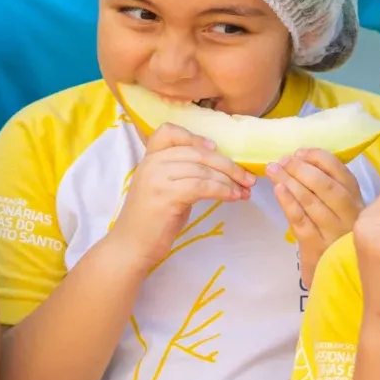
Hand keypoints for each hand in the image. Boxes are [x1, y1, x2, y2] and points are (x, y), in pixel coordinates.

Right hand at [104, 123, 251, 274]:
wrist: (131, 247)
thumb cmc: (151, 221)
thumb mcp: (164, 189)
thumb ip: (181, 173)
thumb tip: (215, 168)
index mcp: (149, 159)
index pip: (168, 132)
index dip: (194, 136)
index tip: (215, 148)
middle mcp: (152, 164)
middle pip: (197, 152)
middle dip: (227, 165)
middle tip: (247, 177)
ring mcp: (158, 178)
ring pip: (203, 169)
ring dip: (230, 180)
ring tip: (245, 190)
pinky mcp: (167, 196)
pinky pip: (203, 186)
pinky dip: (223, 190)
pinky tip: (233, 197)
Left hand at [271, 148, 365, 288]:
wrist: (340, 274)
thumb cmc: (338, 234)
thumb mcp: (344, 209)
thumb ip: (332, 185)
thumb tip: (300, 157)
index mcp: (357, 199)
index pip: (341, 172)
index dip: (319, 158)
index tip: (300, 152)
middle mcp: (349, 214)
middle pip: (325, 186)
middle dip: (301, 169)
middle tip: (283, 160)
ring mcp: (333, 232)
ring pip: (310, 201)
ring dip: (289, 182)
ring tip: (273, 169)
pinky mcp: (316, 246)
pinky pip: (300, 220)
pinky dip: (288, 203)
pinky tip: (278, 190)